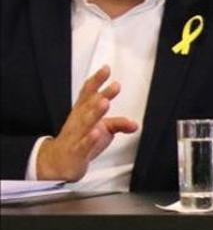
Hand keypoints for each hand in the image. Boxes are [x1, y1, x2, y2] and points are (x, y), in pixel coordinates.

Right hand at [36, 66, 138, 180]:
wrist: (59, 160)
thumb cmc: (81, 139)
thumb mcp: (103, 129)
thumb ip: (119, 123)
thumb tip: (135, 124)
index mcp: (82, 112)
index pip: (88, 93)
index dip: (97, 81)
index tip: (107, 69)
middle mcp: (79, 120)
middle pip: (89, 105)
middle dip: (101, 95)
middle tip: (115, 85)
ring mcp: (77, 135)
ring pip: (86, 122)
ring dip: (96, 112)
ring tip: (105, 102)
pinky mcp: (77, 151)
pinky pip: (83, 144)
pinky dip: (90, 138)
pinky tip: (96, 132)